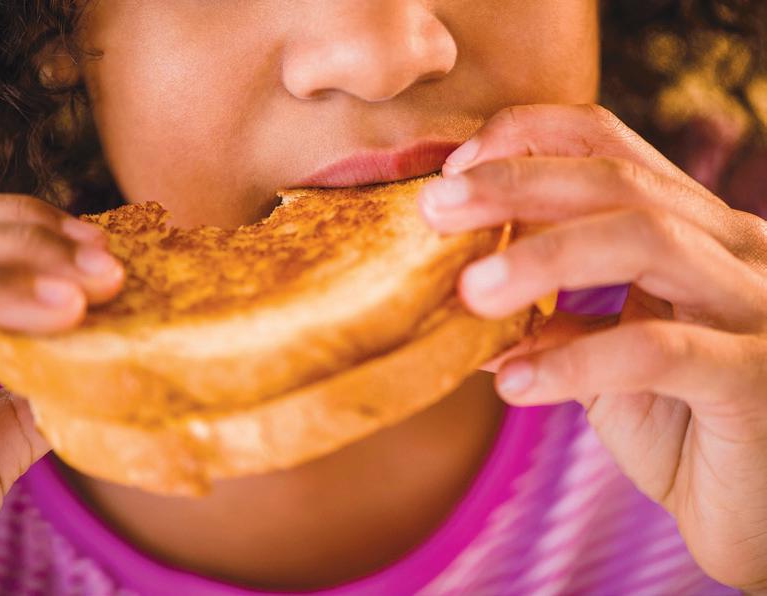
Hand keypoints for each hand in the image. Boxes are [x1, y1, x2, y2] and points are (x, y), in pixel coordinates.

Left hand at [419, 104, 766, 590]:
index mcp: (694, 233)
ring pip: (648, 240)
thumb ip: (551, 326)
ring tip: (468, 291)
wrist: (759, 510)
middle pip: (621, 181)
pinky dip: (576, 362)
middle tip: (434, 206)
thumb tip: (459, 305)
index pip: (612, 149)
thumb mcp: (605, 365)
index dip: (529, 140)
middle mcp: (734, 251)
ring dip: (543, 258)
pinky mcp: (758, 377)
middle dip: (518, 183)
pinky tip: (513, 385)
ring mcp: (757, 307)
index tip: (451, 171)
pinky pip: (661, 350)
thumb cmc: (684, 428)